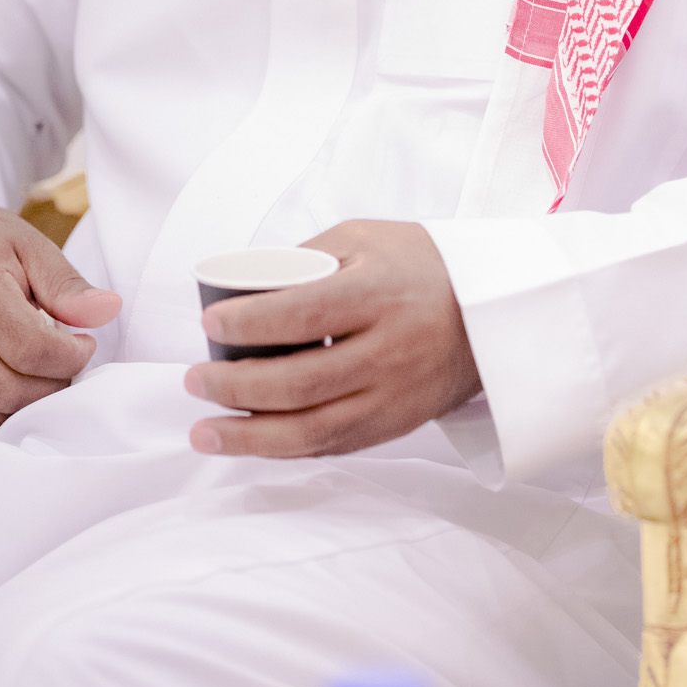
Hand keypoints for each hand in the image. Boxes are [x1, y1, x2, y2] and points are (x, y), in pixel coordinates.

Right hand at [0, 196, 121, 432]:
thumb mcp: (28, 244)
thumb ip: (67, 285)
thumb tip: (109, 310)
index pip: (33, 351)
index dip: (72, 356)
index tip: (83, 341)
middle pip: (12, 391)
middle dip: (54, 385)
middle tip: (66, 360)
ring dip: (27, 404)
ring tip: (41, 370)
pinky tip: (12, 380)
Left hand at [182, 220, 481, 457]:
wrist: (492, 313)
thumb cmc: (421, 266)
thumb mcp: (365, 238)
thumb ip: (305, 258)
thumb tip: (242, 285)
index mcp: (379, 295)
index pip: (303, 315)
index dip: (249, 324)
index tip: (210, 324)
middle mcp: (388, 351)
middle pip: (300, 382)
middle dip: (234, 387)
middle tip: (193, 379)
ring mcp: (393, 397)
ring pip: (312, 431)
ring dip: (249, 438)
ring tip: (203, 432)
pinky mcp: (394, 425)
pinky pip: (332, 446)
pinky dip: (285, 449)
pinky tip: (249, 442)